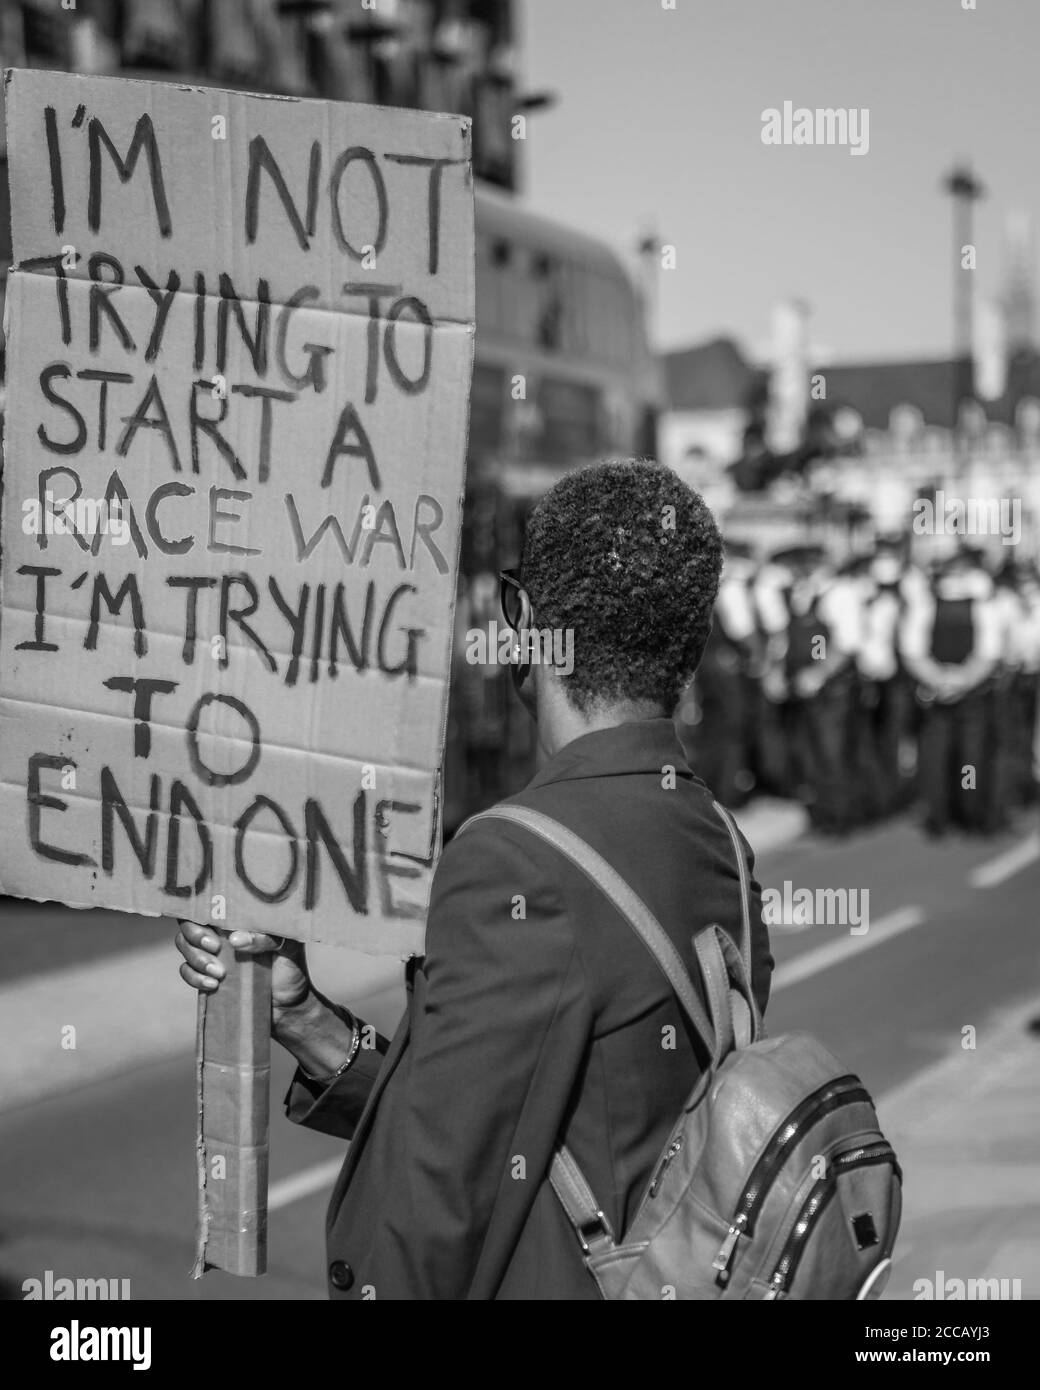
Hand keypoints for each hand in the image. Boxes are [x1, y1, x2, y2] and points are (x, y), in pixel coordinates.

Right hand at [175, 921, 311, 1021]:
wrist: (289, 1007)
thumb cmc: (290, 969)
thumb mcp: (288, 948)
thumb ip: (267, 938)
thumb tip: (236, 940)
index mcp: (240, 920)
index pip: (211, 903)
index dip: (203, 909)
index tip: (213, 923)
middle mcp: (222, 933)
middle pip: (190, 923)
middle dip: (195, 935)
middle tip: (214, 947)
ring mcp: (212, 955)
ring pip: (184, 945)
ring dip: (196, 958)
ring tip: (219, 973)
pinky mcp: (206, 976)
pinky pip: (187, 972)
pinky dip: (194, 977)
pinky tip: (213, 985)